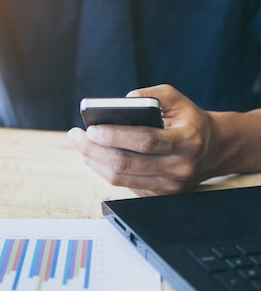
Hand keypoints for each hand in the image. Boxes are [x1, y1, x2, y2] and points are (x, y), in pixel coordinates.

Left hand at [68, 84, 214, 195]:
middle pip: (126, 164)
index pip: (144, 141)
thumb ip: (150, 95)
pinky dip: (103, 169)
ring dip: (93, 161)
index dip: (115, 136)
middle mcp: (179, 168)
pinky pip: (123, 185)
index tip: (91, 128)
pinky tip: (93, 155)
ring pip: (120, 178)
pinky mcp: (158, 195)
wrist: (214, 149)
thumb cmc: (188, 120)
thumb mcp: (176, 99)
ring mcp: (169, 186)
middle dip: (93, 149)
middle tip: (75, 135)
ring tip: (79, 143)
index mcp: (187, 142)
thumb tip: (121, 102)